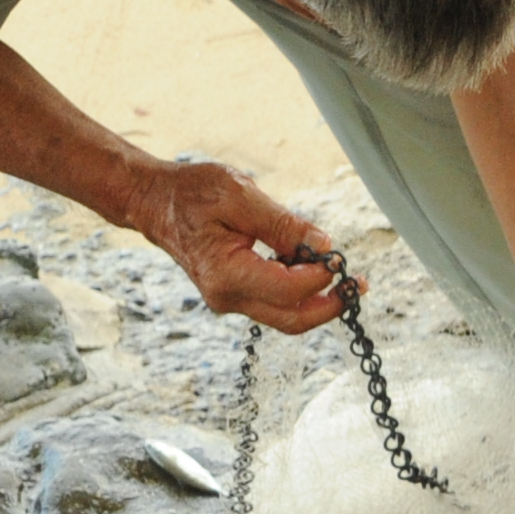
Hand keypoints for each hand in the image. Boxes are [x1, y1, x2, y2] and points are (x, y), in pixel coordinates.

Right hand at [128, 160, 344, 333]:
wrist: (156, 203)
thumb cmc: (192, 193)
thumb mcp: (240, 195)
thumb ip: (283, 224)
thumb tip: (323, 244)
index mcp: (227, 275)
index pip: (289, 290)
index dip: (321, 275)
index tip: (336, 253)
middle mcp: (227, 297)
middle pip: (292, 320)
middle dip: (330, 305)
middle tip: (358, 285)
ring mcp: (229, 300)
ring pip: (286, 316)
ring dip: (316, 298)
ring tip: (338, 270)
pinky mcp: (234, 295)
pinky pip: (274, 303)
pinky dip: (298, 290)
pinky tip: (308, 265)